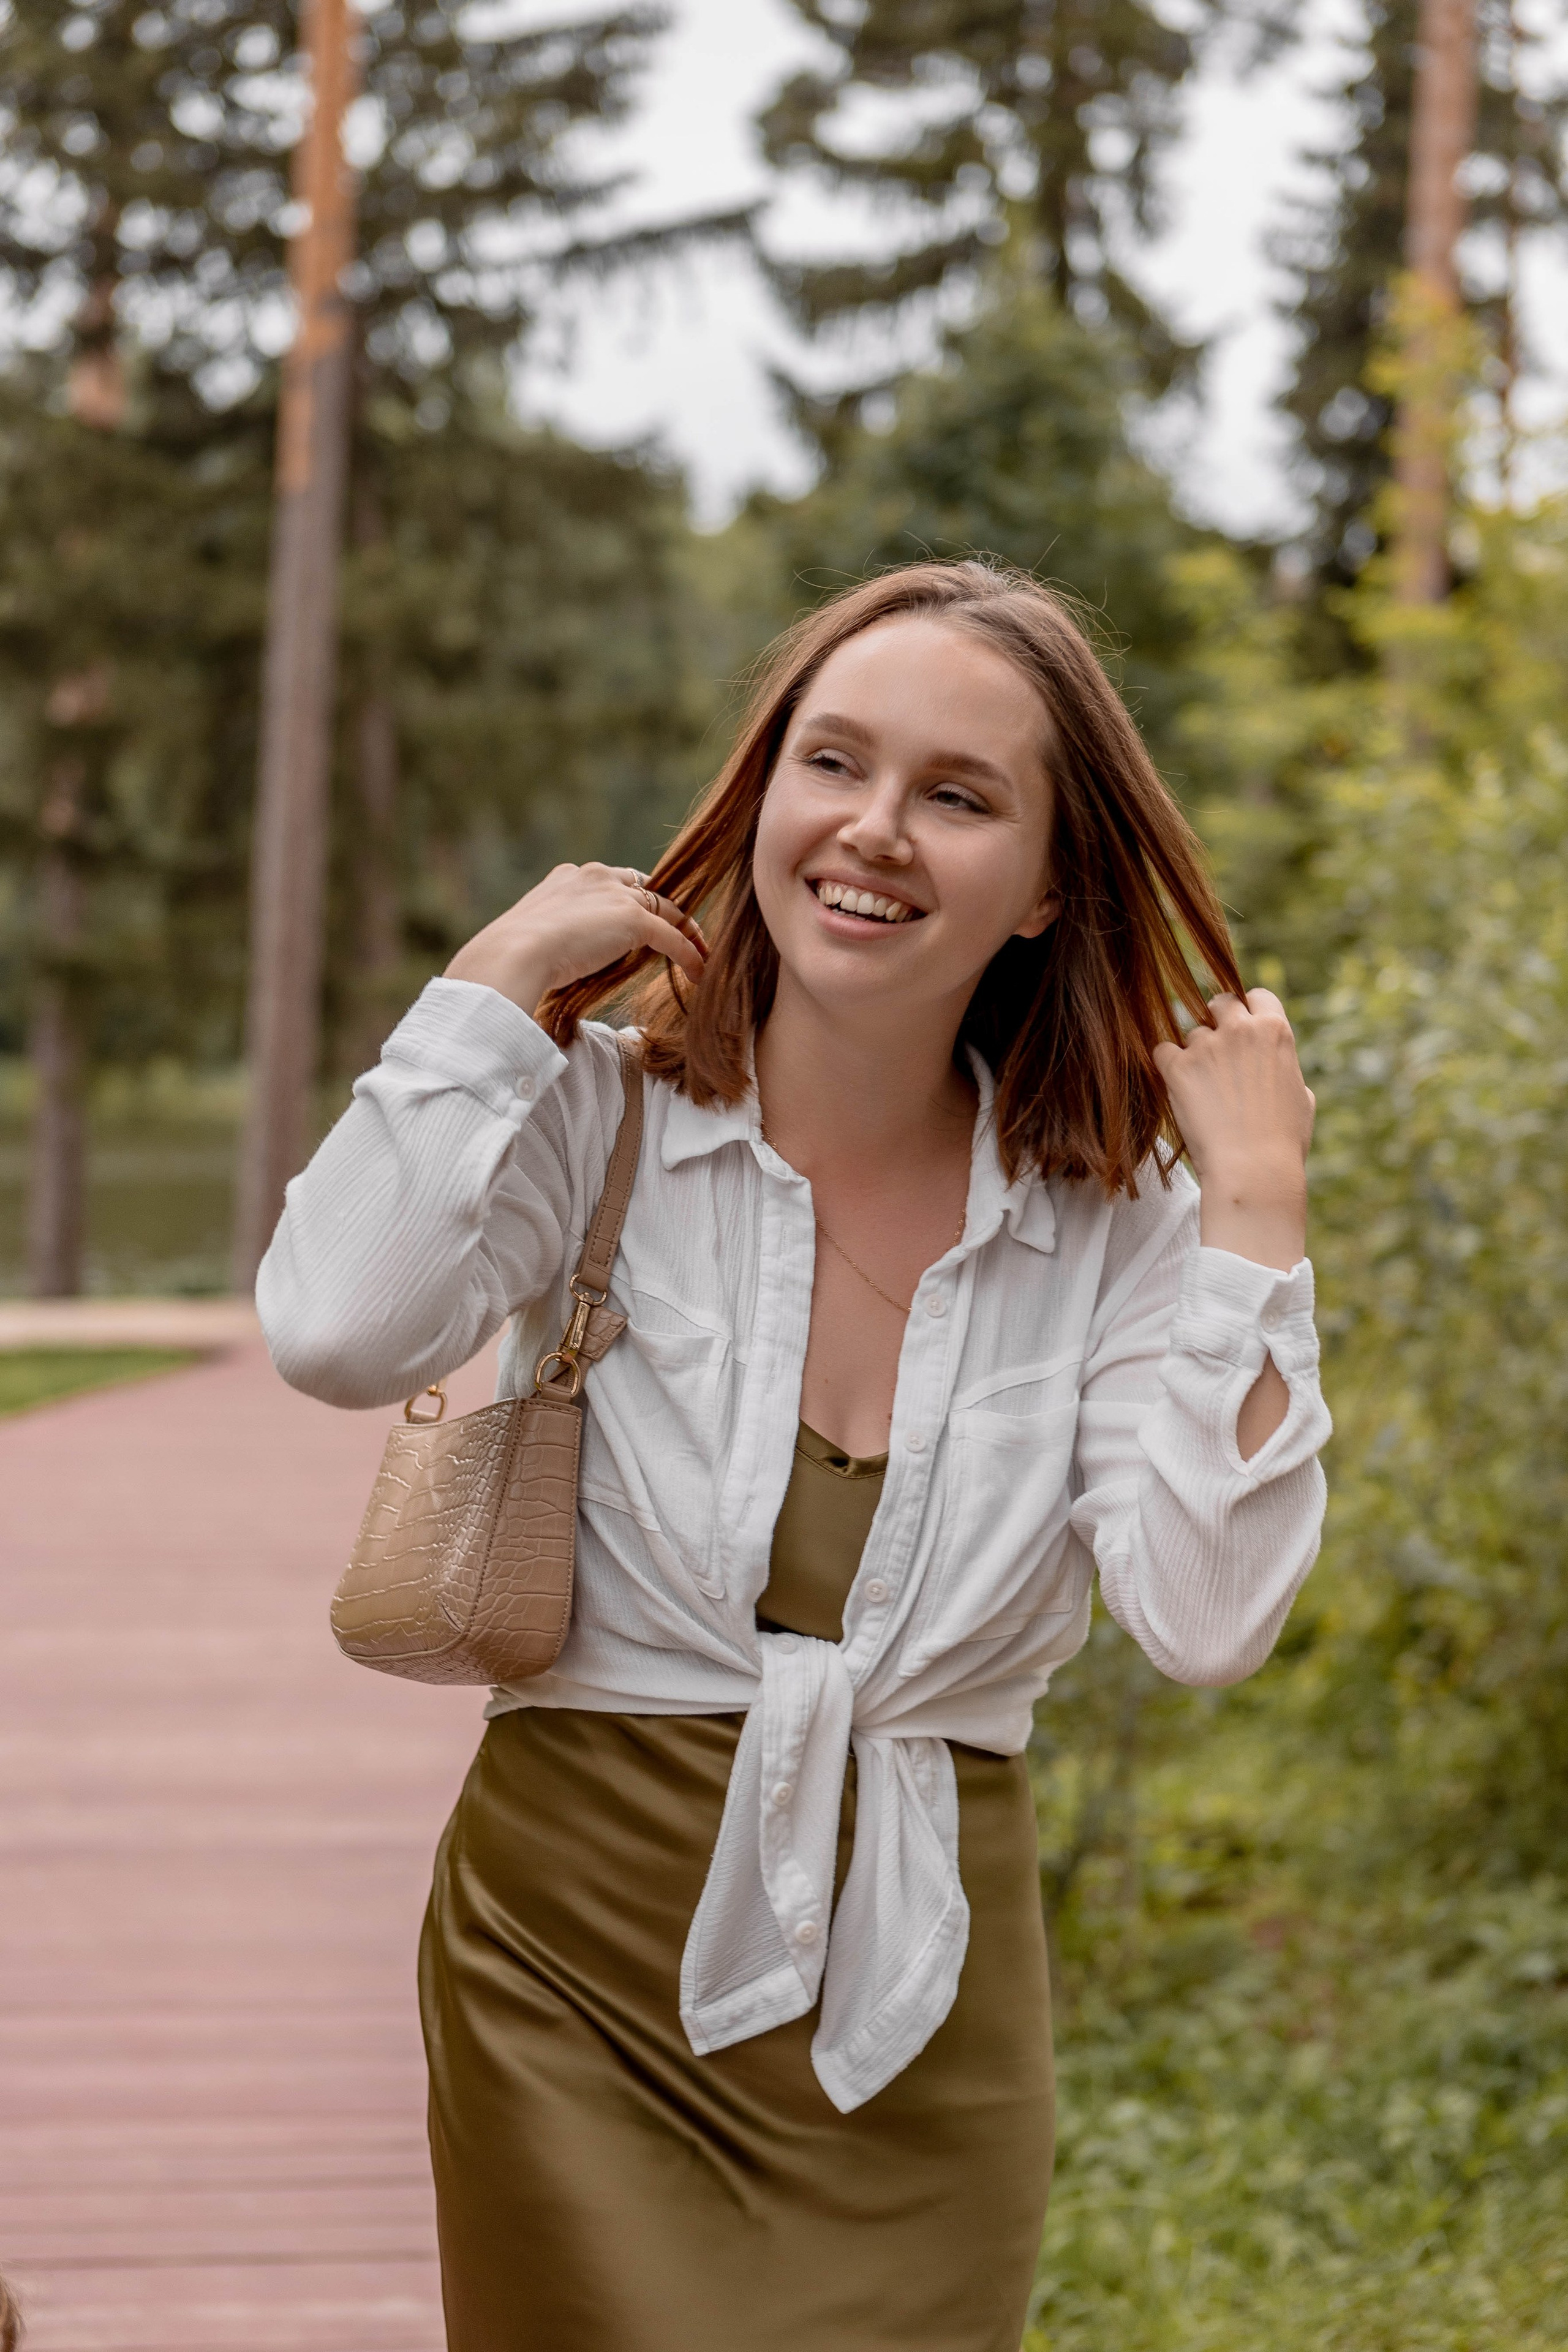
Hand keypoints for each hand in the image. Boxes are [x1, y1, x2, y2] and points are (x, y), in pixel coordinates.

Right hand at [444, 862, 706, 1013]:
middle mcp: (596, 875)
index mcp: (569, 876)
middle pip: (644, 888)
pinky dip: (690, 954)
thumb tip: (559, 961)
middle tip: (679, 932)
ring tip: (700, 954)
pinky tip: (701, 972)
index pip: (612, 882)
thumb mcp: (534, 937)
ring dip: (685, 932)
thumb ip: (555, 937)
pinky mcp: (634, 919)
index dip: (629, 901)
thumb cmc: (512, 956)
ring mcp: (616, 895)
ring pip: (665, 908)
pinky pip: (673, 936)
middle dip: (663, 909)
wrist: (513, 953)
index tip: (639, 921)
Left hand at [1153, 989, 1313, 1272]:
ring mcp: (1207, 1046)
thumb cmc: (1283, 1142)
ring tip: (1203, 1090)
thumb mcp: (1302, 1098)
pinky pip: (1162, 1051)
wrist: (1253, 1169)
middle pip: (1219, 1003)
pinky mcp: (1178, 1067)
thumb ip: (1286, 1069)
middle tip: (1216, 1053)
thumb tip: (1278, 1065)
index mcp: (1275, 1031)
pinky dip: (1167, 1066)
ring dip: (1194, 1054)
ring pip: (1191, 1033)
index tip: (1243, 1029)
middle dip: (1217, 1021)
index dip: (1248, 1011)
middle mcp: (1241, 1029)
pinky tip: (1178, 1088)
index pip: (1257, 996)